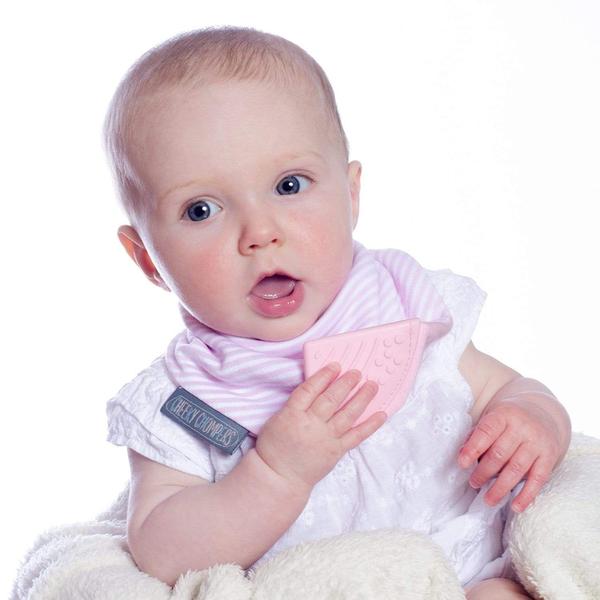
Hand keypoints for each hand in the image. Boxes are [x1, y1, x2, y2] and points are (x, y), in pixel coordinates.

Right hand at [255, 363, 386, 493]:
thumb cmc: (275, 447)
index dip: (324, 376)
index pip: (310, 390)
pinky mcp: (336, 451)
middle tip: (357, 372)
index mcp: (292, 414)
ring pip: (347, 414)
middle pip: (331, 399)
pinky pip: (356, 436)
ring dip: (362, 398)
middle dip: (346, 383)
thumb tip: (316, 388)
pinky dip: (370, 425)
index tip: (335, 366)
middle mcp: (311, 425)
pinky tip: (381, 414)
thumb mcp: (277, 419)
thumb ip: (295, 404)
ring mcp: (326, 438)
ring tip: (372, 385)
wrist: (280, 477)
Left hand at [457, 397, 562, 511]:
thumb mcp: (493, 418)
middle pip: (500, 453)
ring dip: (500, 487)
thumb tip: (461, 454)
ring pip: (517, 468)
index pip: (486, 432)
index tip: (462, 463)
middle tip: (473, 483)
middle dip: (484, 471)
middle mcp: (522, 427)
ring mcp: (537, 443)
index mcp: (504, 414)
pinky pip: (538, 479)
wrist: (543, 414)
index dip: (473, 448)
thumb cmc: (509, 421)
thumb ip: (478, 434)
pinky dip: (526, 495)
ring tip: (488, 499)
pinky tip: (515, 506)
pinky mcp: (550, 457)